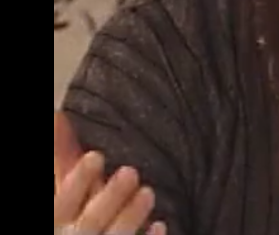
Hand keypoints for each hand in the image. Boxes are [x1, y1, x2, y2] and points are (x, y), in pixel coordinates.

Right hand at [54, 112, 166, 234]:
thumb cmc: (69, 215)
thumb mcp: (63, 193)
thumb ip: (62, 157)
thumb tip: (57, 115)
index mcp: (57, 219)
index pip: (62, 202)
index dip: (78, 180)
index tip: (96, 155)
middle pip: (91, 220)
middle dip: (110, 197)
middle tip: (130, 172)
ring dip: (131, 215)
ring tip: (148, 191)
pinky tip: (160, 225)